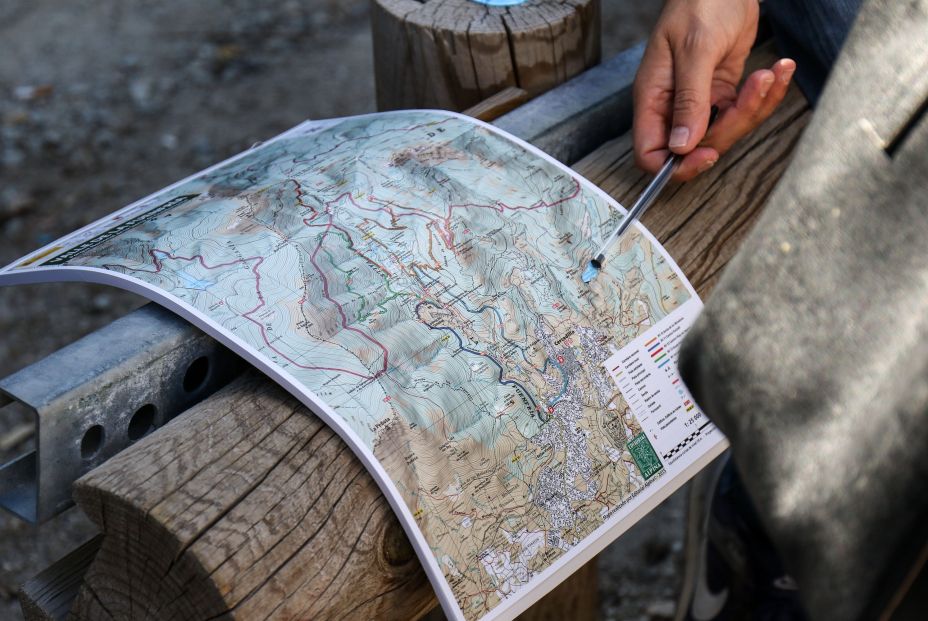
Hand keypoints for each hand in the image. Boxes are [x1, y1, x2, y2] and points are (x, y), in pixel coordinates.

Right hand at [633, 0, 795, 180]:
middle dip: (732, 127)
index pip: (651, 152)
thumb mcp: (695, 50)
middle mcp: (673, 105)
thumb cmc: (699, 3)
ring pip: (727, 131)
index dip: (676, 164)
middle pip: (697, 147)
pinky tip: (779, 70)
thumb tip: (682, 146)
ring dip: (756, 106)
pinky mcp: (724, 92)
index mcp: (653, 98)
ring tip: (771, 73)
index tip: (707, 153)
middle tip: (753, 92)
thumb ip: (689, 101)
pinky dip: (768, 95)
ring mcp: (700, 101)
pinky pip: (745, 110)